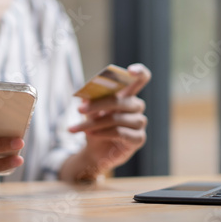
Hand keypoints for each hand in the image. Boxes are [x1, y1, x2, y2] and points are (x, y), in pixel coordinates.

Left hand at [68, 63, 150, 178]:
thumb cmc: (95, 126)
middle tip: (79, 110)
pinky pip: (120, 132)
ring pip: (117, 118)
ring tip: (79, 128)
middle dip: (97, 105)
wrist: (95, 151)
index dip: (139, 72)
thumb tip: (85, 95)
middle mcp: (136, 106)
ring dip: (95, 123)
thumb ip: (91, 101)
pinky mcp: (139, 138)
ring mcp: (139, 123)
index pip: (141, 78)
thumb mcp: (90, 112)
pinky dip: (103, 133)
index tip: (130, 71)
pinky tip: (92, 134)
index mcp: (127, 94)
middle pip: (121, 101)